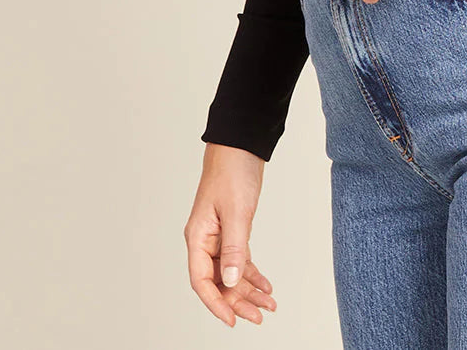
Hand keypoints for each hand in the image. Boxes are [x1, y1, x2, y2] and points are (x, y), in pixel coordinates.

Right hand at [185, 143, 278, 327]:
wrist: (241, 146)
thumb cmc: (233, 171)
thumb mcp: (237, 212)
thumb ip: (234, 248)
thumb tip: (230, 281)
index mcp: (198, 236)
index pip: (201, 280)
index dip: (216, 303)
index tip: (232, 320)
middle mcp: (205, 240)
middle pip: (218, 281)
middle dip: (238, 301)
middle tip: (259, 316)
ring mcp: (218, 236)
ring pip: (230, 273)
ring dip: (248, 289)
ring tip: (268, 304)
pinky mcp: (232, 230)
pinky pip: (240, 259)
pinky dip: (252, 273)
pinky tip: (265, 284)